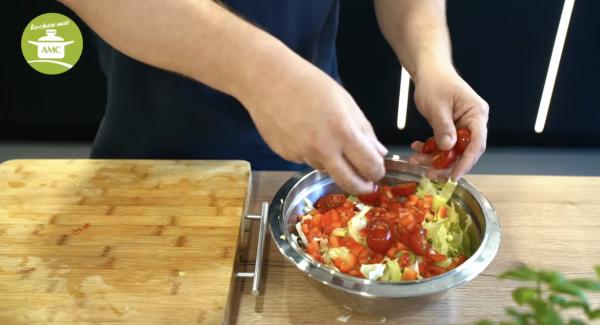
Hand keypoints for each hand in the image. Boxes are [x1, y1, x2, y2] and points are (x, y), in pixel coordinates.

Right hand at [239, 60, 386, 193]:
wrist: (268, 80)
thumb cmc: (308, 83)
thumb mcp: (345, 101)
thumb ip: (364, 130)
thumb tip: (379, 152)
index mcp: (343, 131)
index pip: (369, 165)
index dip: (377, 172)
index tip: (378, 172)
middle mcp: (323, 148)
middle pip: (349, 182)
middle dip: (361, 186)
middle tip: (365, 184)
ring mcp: (303, 154)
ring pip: (327, 169)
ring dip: (333, 163)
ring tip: (324, 137)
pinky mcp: (287, 156)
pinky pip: (307, 161)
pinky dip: (312, 153)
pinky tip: (305, 133)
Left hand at [409, 65, 488, 179]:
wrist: (428, 71)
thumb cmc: (435, 82)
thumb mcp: (437, 106)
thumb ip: (443, 127)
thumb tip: (447, 148)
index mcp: (477, 114)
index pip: (476, 143)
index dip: (466, 162)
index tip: (454, 175)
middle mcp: (473, 122)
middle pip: (465, 151)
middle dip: (447, 164)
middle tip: (431, 174)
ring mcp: (462, 126)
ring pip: (451, 150)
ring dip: (434, 158)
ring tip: (417, 161)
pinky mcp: (451, 128)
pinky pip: (443, 144)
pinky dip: (430, 149)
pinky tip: (417, 148)